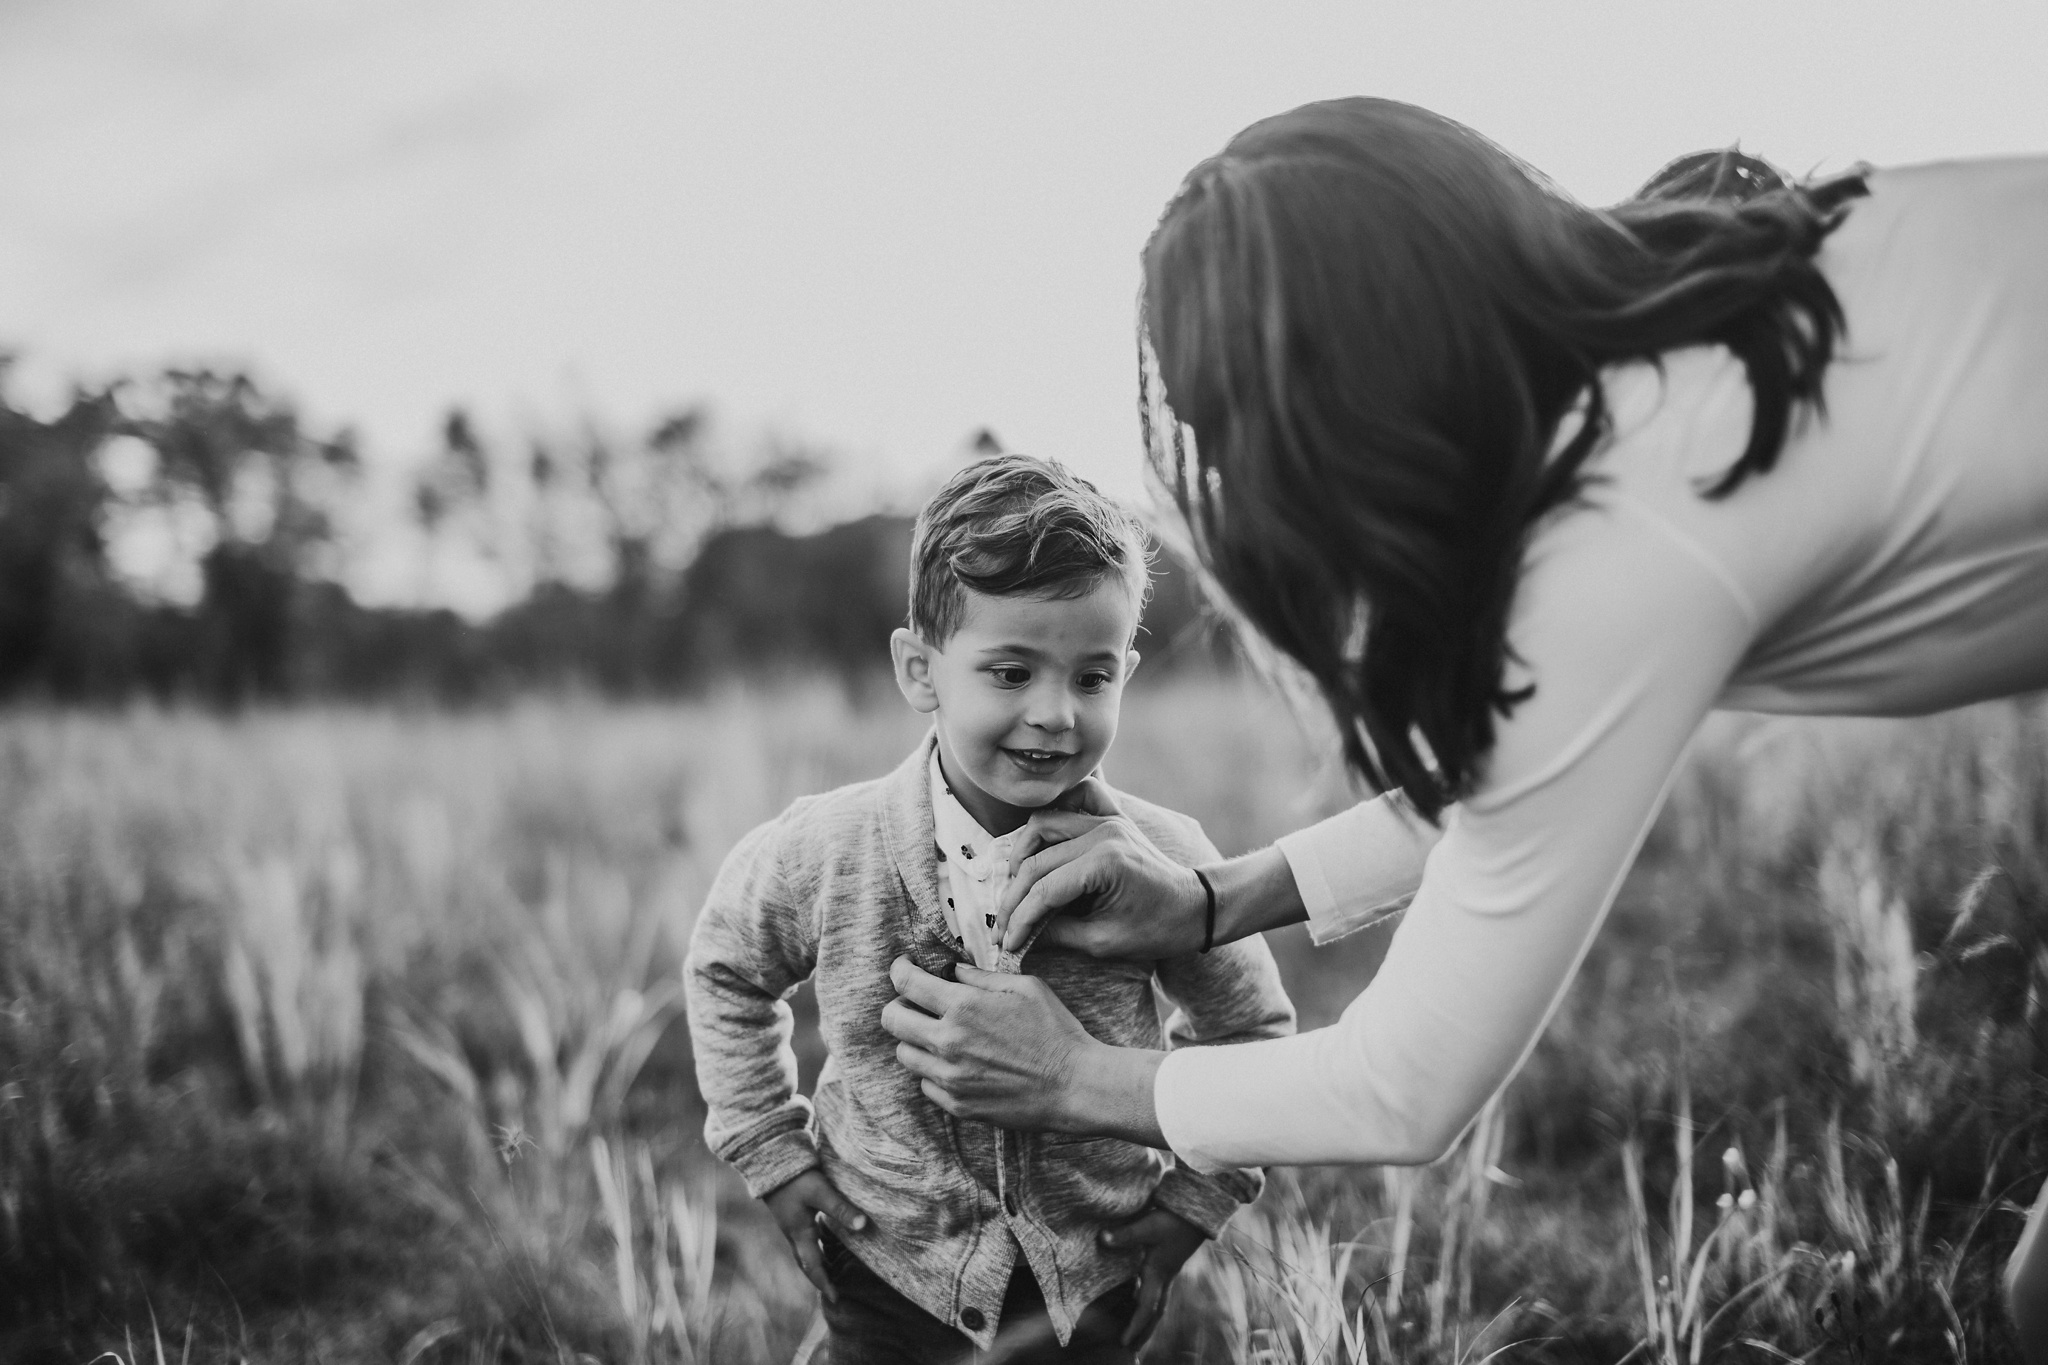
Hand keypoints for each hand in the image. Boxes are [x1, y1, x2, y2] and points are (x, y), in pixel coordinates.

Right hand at [762, 1168, 868, 1302]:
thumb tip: (863, 1226)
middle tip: (833, 1290)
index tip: (836, 1298)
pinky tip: (823, 1240)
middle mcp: (793, 1234)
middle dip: (819, 1277)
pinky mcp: (790, 1215)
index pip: (813, 1266)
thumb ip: (841, 1208)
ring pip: (804, 1251)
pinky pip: (803, 1239)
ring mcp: (790, 1225)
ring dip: (817, 1263)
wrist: (769, 1162)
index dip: (824, 1283)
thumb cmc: (795, 1178)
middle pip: (806, 1263)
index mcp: (800, 1234)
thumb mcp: (820, 1192)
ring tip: (832, 1270)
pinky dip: (814, 1247)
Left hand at [881, 957, 1167, 1144]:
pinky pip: (925, 1083)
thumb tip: (954, 970)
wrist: (1075, 1086)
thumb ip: (983, 977)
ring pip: (904, 1054)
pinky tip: (958, 1063)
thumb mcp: (1026, 988)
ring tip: (940, 1035)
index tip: (905, 968)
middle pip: (892, 1020)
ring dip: (916, 1040)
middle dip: (900, 1005)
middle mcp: (949, 1042)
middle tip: (916, 1003)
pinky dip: (934, 1070)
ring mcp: (950, 1078)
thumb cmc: (1056, 1032)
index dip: (899, 970)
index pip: (905, 983)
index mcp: (964, 1006)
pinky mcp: (957, 1105)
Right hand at [996, 777, 1207, 958]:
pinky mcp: (1111, 817)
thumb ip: (1057, 934)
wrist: (1196, 907)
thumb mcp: (1105, 942)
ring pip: (1044, 823)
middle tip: (1003, 923)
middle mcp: (1103, 834)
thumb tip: (1019, 936)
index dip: (1019, 919)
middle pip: (1037, 860)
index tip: (1005, 941)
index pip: (1044, 890)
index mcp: (1105, 864)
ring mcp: (1107, 821)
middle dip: (1014, 896)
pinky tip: (1043, 842)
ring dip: (1024, 854)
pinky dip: (1056, 814)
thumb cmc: (1157, 929)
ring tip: (1016, 886)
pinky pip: (1076, 799)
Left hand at [1101, 1206, 1207, 1347]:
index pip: (1147, 1307)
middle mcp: (1164, 1278)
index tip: (1124, 1342)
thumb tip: (1102, 1239)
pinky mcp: (1168, 1265)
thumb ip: (1125, 1235)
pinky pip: (1159, 1292)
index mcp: (1158, 1274)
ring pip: (1158, 1303)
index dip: (1135, 1326)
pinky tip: (1138, 1298)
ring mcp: (1168, 1272)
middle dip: (1144, 1332)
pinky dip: (1149, 1302)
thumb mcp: (1148, 1226)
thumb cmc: (1173, 1220)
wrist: (1197, 1214)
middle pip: (1155, 1313)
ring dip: (1148, 1320)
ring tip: (1137, 1332)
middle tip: (1131, 1348)